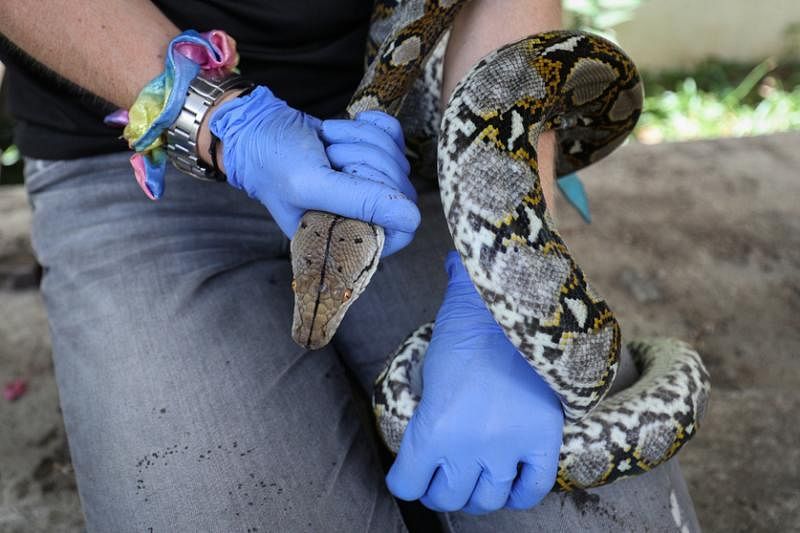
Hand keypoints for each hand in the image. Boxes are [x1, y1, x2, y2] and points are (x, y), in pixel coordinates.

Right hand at [209, 86, 418, 255]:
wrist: (256, 126)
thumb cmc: (272, 160)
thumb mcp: (311, 183)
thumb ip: (359, 201)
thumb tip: (412, 218)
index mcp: (345, 237)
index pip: (400, 234)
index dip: (386, 205)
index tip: (352, 184)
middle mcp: (362, 215)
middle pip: (401, 191)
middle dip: (362, 163)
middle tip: (328, 159)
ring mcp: (369, 185)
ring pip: (398, 159)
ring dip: (359, 142)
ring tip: (326, 147)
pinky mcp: (371, 154)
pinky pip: (394, 136)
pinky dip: (368, 126)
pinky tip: (339, 131)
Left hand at [386, 251, 563, 513]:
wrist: (520, 311)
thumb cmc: (470, 320)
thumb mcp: (432, 341)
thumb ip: (423, 350)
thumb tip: (446, 273)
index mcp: (430, 430)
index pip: (406, 485)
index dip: (406, 481)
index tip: (410, 472)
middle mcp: (466, 450)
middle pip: (447, 498)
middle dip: (442, 490)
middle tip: (444, 475)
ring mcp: (506, 449)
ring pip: (487, 501)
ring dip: (478, 495)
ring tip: (476, 479)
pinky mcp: (543, 443)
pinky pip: (530, 490)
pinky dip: (520, 493)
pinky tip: (510, 481)